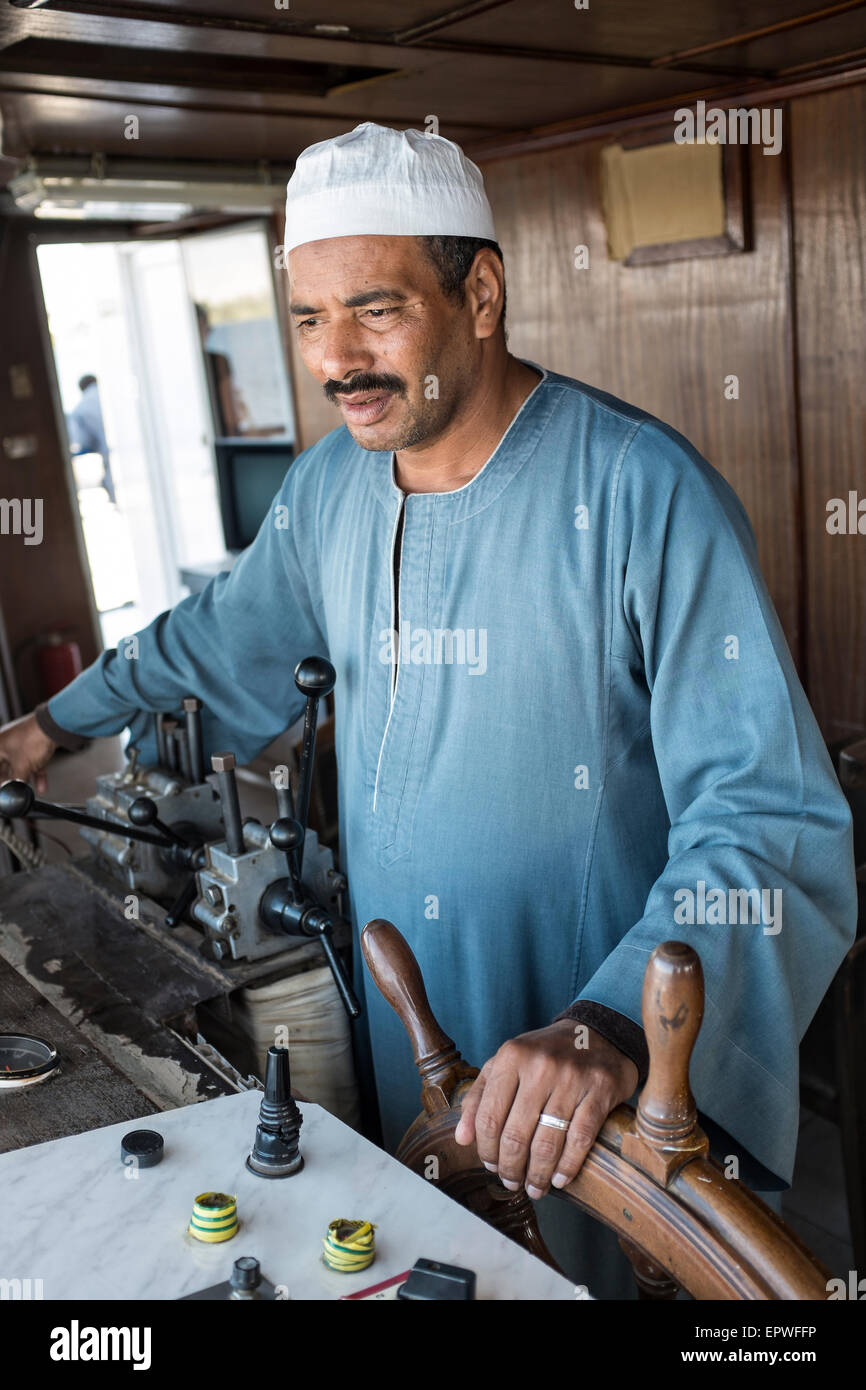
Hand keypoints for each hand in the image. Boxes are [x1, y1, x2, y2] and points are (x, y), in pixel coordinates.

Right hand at [0, 713, 56, 795]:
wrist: (55, 727)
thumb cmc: (33, 739)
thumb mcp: (21, 766)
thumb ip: (15, 781)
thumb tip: (13, 790)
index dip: (1, 780)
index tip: (5, 790)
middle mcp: (7, 743)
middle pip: (6, 767)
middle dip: (13, 781)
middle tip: (16, 791)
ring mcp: (21, 744)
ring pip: (21, 766)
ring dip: (26, 780)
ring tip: (28, 791)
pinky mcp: (34, 745)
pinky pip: (33, 763)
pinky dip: (37, 774)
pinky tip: (42, 786)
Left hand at [454, 1019, 637, 1199]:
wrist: (596, 1033)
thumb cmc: (544, 1054)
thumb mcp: (507, 1064)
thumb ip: (480, 1097)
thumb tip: (462, 1139)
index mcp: (512, 1057)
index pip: (489, 1116)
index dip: (487, 1150)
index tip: (490, 1166)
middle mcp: (540, 1065)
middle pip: (516, 1134)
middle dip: (511, 1168)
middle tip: (511, 1183)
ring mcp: (571, 1078)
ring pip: (547, 1142)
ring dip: (538, 1174)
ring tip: (534, 1188)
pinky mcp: (599, 1090)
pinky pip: (580, 1138)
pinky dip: (568, 1165)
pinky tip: (560, 1179)